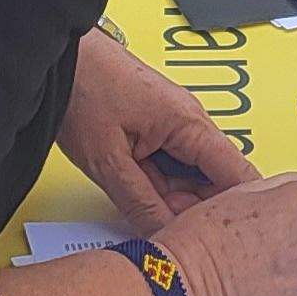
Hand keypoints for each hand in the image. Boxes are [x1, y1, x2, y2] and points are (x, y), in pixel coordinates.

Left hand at [57, 30, 256, 227]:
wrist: (57, 54)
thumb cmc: (80, 87)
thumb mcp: (107, 159)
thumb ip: (140, 202)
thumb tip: (166, 236)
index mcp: (189, 123)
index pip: (239, 174)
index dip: (239, 212)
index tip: (226, 240)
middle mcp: (190, 120)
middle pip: (215, 181)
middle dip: (195, 211)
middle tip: (166, 232)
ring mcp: (174, 122)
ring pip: (190, 176)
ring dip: (173, 199)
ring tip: (142, 209)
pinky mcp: (156, 125)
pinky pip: (170, 164)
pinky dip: (158, 184)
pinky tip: (136, 192)